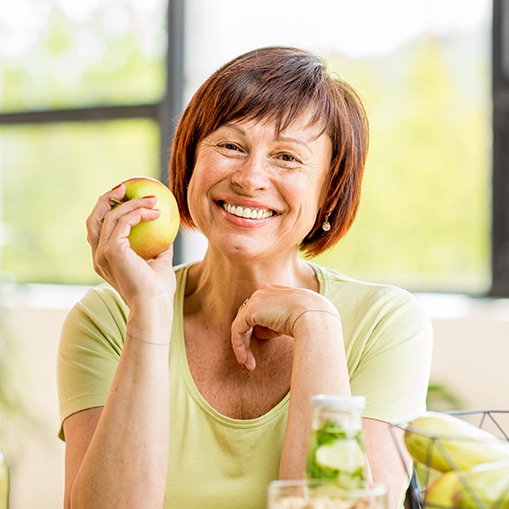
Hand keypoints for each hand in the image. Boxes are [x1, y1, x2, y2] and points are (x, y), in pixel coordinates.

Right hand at [86, 183, 175, 306]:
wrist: (154, 308)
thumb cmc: (158, 291)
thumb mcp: (159, 263)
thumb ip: (160, 247)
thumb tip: (167, 229)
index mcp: (104, 260)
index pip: (99, 230)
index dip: (108, 210)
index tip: (126, 198)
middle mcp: (98, 256)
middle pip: (94, 219)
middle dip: (107, 199)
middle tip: (126, 188)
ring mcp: (102, 253)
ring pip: (110, 216)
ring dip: (131, 203)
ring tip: (151, 198)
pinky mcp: (112, 250)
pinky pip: (124, 222)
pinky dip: (139, 213)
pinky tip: (156, 212)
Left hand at [230, 284, 340, 370]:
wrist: (315, 317)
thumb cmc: (311, 321)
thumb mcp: (292, 319)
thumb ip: (275, 322)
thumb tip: (261, 332)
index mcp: (274, 290)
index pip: (259, 310)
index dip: (258, 329)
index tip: (263, 346)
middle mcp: (263, 291)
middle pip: (247, 317)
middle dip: (247, 339)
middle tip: (250, 360)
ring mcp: (256, 299)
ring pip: (241, 325)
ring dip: (243, 347)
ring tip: (249, 366)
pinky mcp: (250, 311)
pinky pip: (237, 330)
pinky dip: (239, 347)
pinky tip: (245, 360)